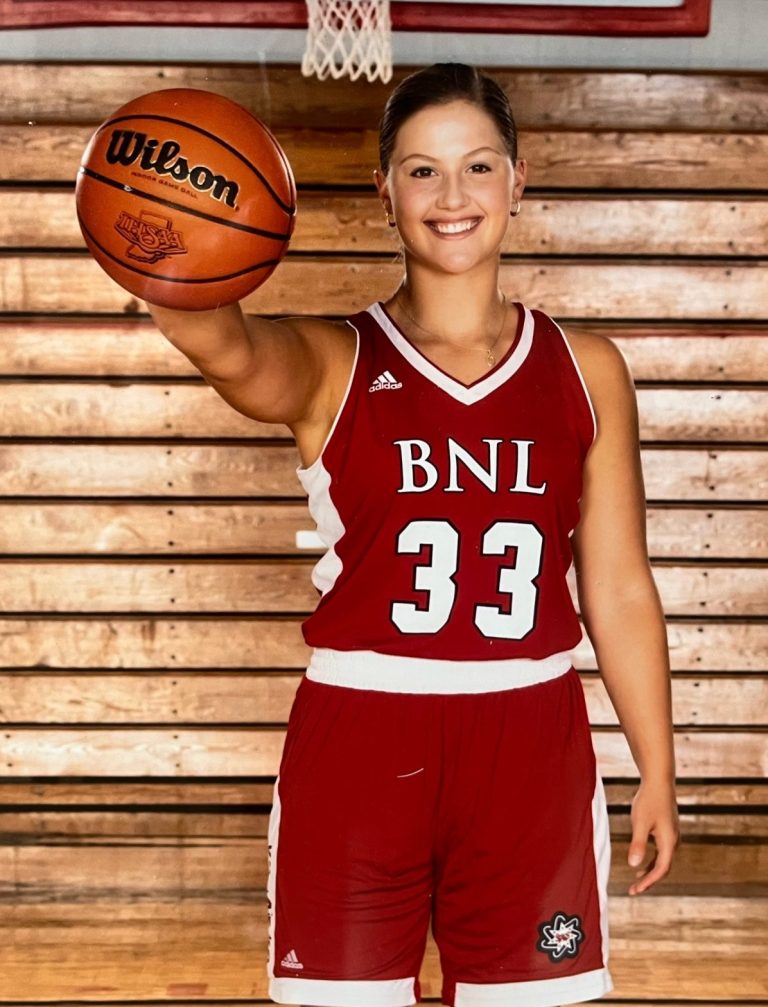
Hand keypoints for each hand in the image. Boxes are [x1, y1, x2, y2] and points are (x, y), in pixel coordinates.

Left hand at [626, 778, 679, 894]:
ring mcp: (672, 836)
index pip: (660, 869)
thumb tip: (633, 865)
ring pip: (663, 860)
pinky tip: (642, 862)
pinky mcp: (668, 831)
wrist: (659, 782)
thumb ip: (638, 844)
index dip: (648, 882)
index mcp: (669, 842)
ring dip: (650, 871)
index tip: (635, 890)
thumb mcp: (640, 822)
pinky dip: (652, 860)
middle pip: (663, 868)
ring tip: (637, 881)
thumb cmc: (648, 800)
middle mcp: (674, 841)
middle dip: (649, 880)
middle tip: (633, 890)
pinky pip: (661, 852)